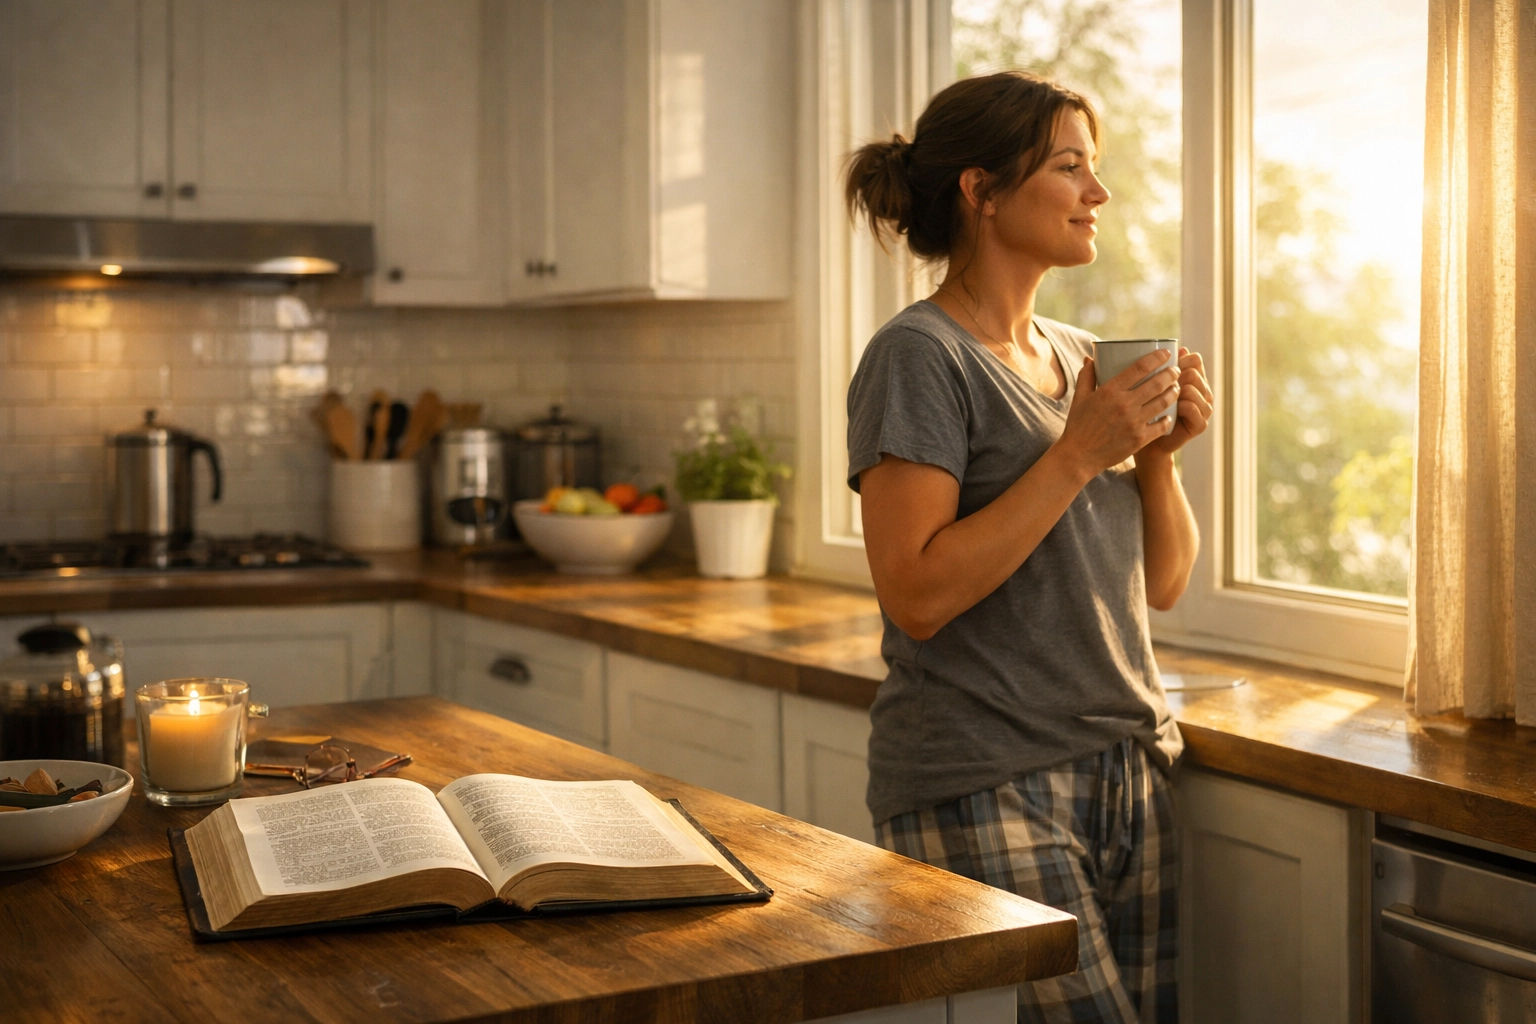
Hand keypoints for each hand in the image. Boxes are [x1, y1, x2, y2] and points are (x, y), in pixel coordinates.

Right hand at [1055, 350, 1180, 477]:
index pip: (1140, 367)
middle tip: (1176, 370)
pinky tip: (1169, 414)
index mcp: (1110, 391)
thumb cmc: (1078, 426)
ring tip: (1176, 388)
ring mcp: (1133, 422)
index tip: (1166, 353)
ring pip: (1164, 402)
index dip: (1157, 357)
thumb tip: (1089, 358)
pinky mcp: (1139, 439)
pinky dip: (1168, 417)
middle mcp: (1124, 405)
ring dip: (1174, 392)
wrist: (1079, 456)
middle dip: (1172, 373)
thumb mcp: (1079, 398)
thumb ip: (1086, 376)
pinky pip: (1162, 425)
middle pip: (1157, 383)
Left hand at [1140, 348, 1212, 459]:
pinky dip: (1181, 406)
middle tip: (1159, 386)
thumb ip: (1159, 368)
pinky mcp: (1200, 424)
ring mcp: (1204, 408)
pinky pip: (1193, 408)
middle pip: (1194, 372)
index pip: (1195, 360)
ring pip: (1193, 388)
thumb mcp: (1149, 386)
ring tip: (1164, 398)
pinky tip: (1172, 409)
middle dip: (1176, 376)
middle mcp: (1202, 391)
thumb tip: (1178, 348)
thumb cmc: (1144, 411)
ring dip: (1177, 391)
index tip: (1163, 366)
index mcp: (1194, 379)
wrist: (1146, 443)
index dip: (1180, 360)